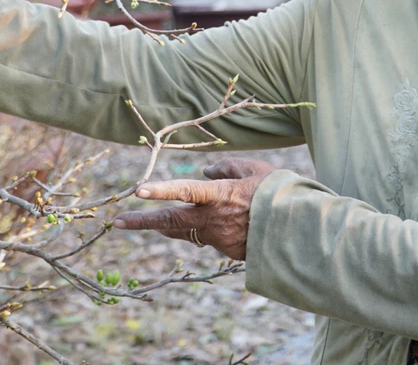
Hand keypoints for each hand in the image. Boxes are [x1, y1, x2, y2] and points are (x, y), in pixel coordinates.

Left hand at [113, 158, 276, 260]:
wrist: (298, 232)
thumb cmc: (278, 193)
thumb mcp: (254, 170)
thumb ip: (227, 167)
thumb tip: (206, 169)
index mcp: (219, 195)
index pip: (184, 191)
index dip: (160, 190)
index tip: (138, 191)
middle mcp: (214, 219)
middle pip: (171, 221)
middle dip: (143, 221)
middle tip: (119, 222)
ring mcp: (218, 238)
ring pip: (184, 232)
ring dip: (165, 226)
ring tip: (148, 222)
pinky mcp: (226, 251)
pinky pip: (206, 237)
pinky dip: (202, 228)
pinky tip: (210, 222)